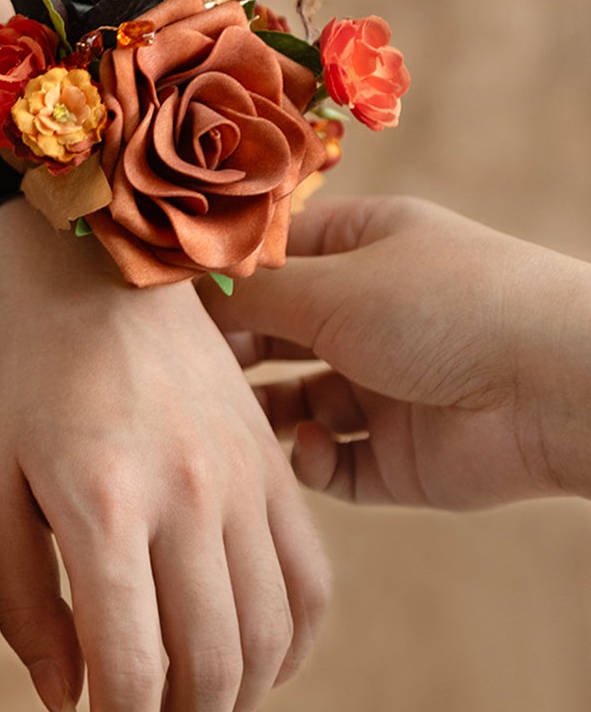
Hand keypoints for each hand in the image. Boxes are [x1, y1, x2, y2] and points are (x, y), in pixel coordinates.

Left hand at [0, 199, 330, 711]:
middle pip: (213, 668)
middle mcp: (188, 498)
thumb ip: (24, 600)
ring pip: (269, 638)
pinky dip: (289, 649)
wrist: (100, 264)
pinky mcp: (273, 469)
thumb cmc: (22, 372)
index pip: (134, 666)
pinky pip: (308, 583)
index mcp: (103, 503)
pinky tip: (250, 674)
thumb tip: (70, 698)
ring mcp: (245, 483)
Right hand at [207, 194, 590, 508]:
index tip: (159, 303)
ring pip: (294, 403)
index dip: (217, 278)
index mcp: (365, 248)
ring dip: (261, 414)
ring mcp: (386, 388)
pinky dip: (313, 459)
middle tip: (179, 370)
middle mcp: (372, 314)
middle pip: (275, 331)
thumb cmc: (447, 307)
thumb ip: (249, 292)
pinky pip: (332, 463)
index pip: (271, 257)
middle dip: (230, 351)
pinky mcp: (398, 458)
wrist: (555, 387)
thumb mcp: (333, 285)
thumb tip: (173, 291)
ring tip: (229, 419)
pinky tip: (316, 446)